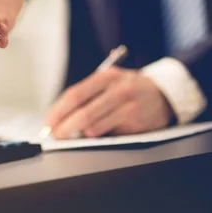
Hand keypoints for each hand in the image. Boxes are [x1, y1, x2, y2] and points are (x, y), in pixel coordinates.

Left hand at [45, 67, 173, 138]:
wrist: (163, 94)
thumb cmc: (127, 89)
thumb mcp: (109, 81)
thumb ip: (88, 95)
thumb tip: (60, 117)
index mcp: (107, 76)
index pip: (75, 94)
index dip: (58, 111)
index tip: (48, 122)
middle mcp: (119, 90)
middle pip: (84, 113)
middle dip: (65, 128)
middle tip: (56, 136)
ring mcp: (129, 107)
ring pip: (95, 127)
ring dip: (82, 134)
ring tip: (75, 134)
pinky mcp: (137, 124)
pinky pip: (110, 135)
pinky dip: (99, 136)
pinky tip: (98, 132)